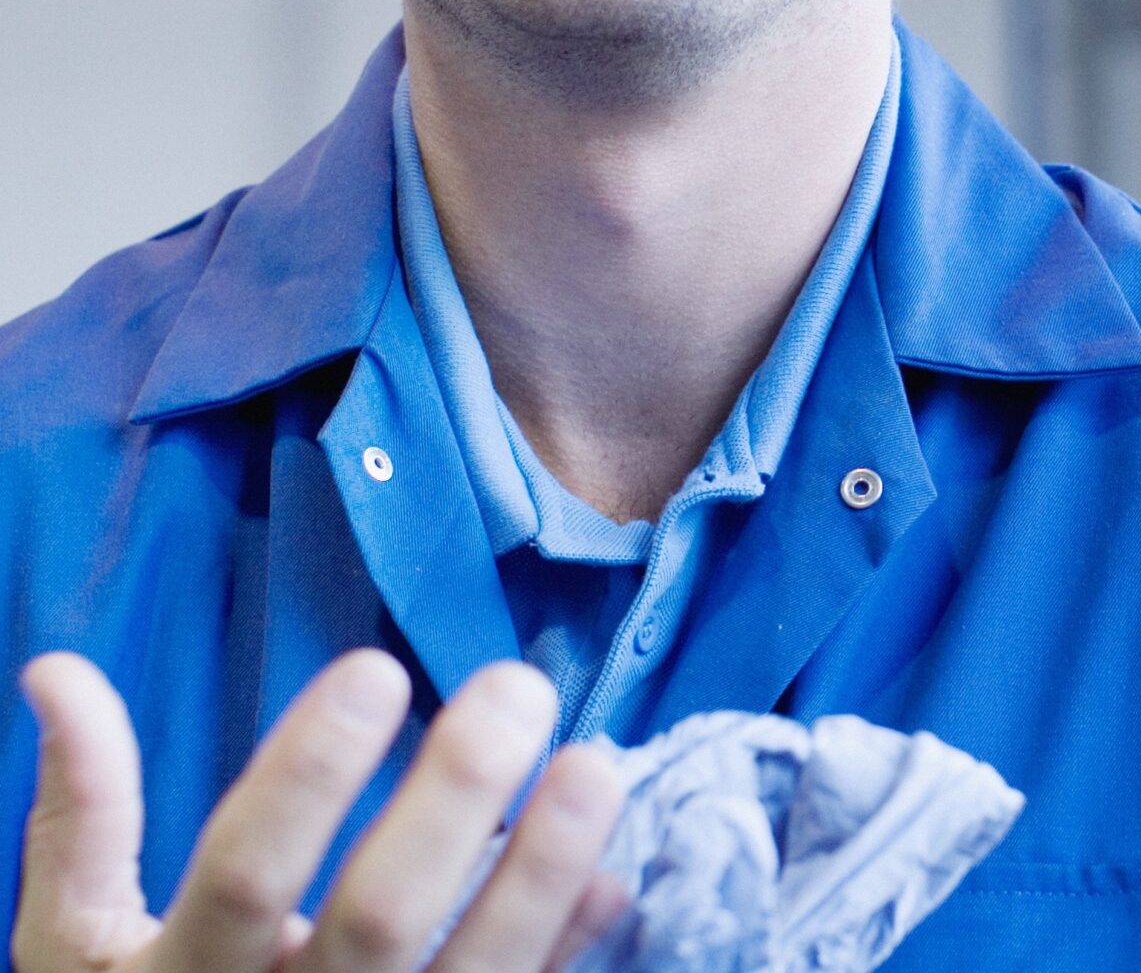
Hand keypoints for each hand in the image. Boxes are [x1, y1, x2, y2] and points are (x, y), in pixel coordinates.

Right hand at [13, 649, 629, 972]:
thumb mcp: (72, 950)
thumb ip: (81, 818)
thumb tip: (57, 672)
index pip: (245, 871)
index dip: (308, 774)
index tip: (377, 666)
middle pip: (381, 921)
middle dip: (454, 798)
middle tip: (516, 684)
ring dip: (542, 872)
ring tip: (595, 764)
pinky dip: (569, 948)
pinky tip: (613, 873)